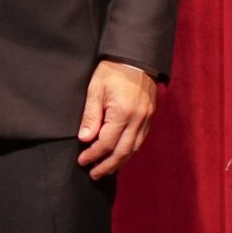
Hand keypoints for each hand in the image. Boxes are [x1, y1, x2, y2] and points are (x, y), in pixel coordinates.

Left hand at [76, 60, 157, 179]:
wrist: (136, 58)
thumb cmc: (112, 71)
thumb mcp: (95, 90)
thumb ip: (91, 115)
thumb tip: (85, 139)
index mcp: (123, 113)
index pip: (107, 143)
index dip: (93, 154)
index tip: (82, 161)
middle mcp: (138, 120)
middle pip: (122, 152)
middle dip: (107, 165)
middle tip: (93, 174)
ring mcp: (147, 119)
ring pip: (134, 149)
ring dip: (119, 162)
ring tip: (106, 170)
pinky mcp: (150, 117)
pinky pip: (140, 141)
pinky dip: (129, 152)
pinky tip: (120, 156)